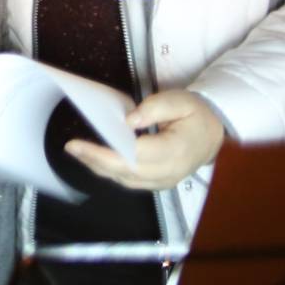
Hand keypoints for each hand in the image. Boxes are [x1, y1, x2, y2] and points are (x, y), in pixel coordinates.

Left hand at [66, 89, 225, 190]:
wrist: (214, 134)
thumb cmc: (196, 115)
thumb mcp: (181, 101)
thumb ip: (155, 108)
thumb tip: (129, 120)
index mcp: (176, 151)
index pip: (135, 155)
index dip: (106, 151)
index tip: (81, 143)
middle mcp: (170, 171)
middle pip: (126, 171)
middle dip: (95, 160)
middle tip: (71, 147)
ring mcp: (164, 181)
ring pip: (126, 180)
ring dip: (99, 167)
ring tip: (77, 152)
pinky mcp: (158, 183)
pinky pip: (130, 181)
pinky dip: (110, 172)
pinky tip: (94, 160)